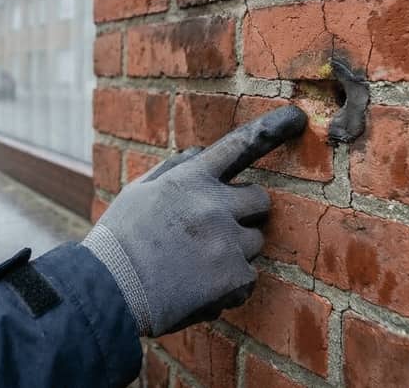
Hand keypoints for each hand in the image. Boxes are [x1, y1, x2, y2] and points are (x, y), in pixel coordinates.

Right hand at [83, 105, 306, 336]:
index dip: (271, 129)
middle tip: (215, 229)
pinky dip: (231, 285)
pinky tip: (199, 288)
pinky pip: (249, 277)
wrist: (111, 291)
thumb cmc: (120, 240)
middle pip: (260, 198)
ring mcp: (228, 241)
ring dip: (236, 250)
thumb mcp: (139, 191)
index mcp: (190, 179)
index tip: (297, 117)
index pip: (239, 146)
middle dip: (244, 211)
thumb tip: (201, 151)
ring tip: (197, 264)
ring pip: (255, 240)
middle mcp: (215, 204)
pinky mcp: (235, 276)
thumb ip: (174, 168)